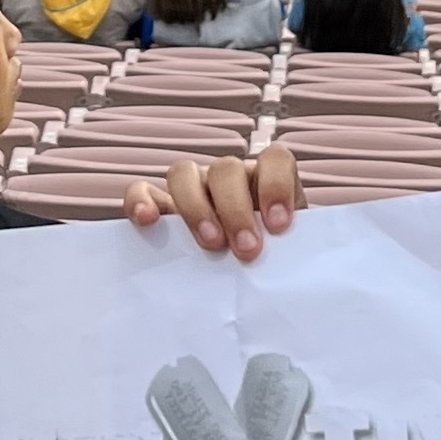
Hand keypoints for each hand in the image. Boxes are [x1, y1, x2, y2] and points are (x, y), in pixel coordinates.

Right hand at [125, 147, 304, 259]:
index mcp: (265, 181)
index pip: (274, 160)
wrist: (243, 279)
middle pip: (226, 169)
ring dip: (195, 208)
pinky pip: (142, 188)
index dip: (277, 185)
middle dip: (236, 210)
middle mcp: (228, 177)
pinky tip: (148, 222)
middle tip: (247, 249)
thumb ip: (292, 253)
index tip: (280, 225)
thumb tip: (299, 271)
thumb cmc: (267, 265)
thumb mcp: (286, 256)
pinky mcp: (159, 204)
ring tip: (210, 245)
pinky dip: (141, 201)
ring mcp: (192, 187)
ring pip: (183, 172)